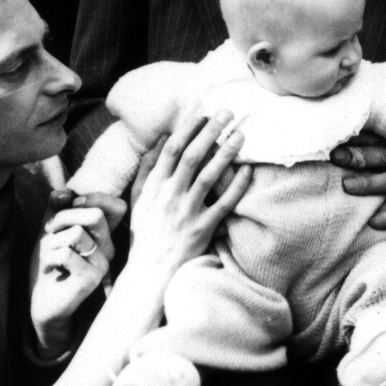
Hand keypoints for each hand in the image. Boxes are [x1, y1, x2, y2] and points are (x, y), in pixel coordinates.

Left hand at [30, 190, 126, 358]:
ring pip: (76, 233)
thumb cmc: (50, 265)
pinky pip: (66, 253)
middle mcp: (108, 249)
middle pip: (96, 215)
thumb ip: (57, 209)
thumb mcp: (52, 231)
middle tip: (49, 231)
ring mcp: (102, 265)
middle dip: (64, 217)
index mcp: (103, 235)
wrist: (42, 303)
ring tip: (49, 256)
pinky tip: (50, 270)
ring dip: (52, 242)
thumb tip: (64, 191)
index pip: (116, 206)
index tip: (71, 205)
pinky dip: (49, 258)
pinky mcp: (91, 279)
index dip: (94, 198)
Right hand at [127, 110, 251, 276]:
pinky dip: (236, 186)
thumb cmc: (145, 232)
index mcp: (153, 186)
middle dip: (210, 132)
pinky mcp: (203, 229)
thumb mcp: (138, 199)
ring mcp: (187, 213)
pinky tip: (247, 170)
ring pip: (209, 176)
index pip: (171, 150)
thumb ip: (147, 169)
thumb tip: (161, 139)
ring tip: (240, 135)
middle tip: (227, 114)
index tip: (203, 113)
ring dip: (225, 153)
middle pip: (192, 157)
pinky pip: (224, 204)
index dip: (188, 129)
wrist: (150, 272)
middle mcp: (169, 196)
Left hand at [330, 132, 385, 228]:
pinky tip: (374, 222)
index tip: (332, 136)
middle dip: (359, 156)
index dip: (355, 138)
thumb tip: (347, 145)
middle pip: (382, 157)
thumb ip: (381, 152)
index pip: (376, 141)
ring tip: (346, 185)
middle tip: (335, 156)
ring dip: (369, 183)